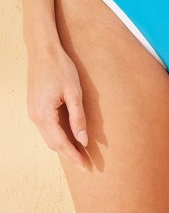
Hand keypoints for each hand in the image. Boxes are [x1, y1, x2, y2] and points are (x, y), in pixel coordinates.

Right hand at [26, 43, 87, 170]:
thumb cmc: (60, 68)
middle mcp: (35, 117)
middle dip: (69, 155)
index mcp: (44, 115)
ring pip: (49, 137)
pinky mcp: (35, 107)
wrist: (43, 51)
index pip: (61, 143)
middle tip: (84, 165)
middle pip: (53, 144)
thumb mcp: (74, 92)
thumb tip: (83, 140)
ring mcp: (33, 112)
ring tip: (79, 154)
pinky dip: (58, 136)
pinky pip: (47, 128)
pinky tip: (68, 137)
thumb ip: (78, 117)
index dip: (73, 156)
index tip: (85, 166)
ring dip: (63, 146)